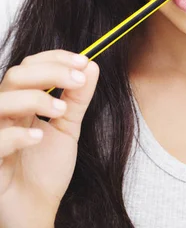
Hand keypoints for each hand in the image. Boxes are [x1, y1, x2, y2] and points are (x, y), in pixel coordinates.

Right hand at [0, 50, 98, 227]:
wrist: (36, 211)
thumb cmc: (45, 171)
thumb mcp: (67, 128)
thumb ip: (78, 99)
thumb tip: (92, 66)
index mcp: (21, 102)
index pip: (30, 66)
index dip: (56, 59)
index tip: (84, 62)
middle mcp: (4, 114)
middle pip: (15, 75)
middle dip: (49, 71)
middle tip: (77, 79)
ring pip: (1, 100)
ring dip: (34, 97)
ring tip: (61, 108)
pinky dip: (16, 135)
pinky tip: (38, 138)